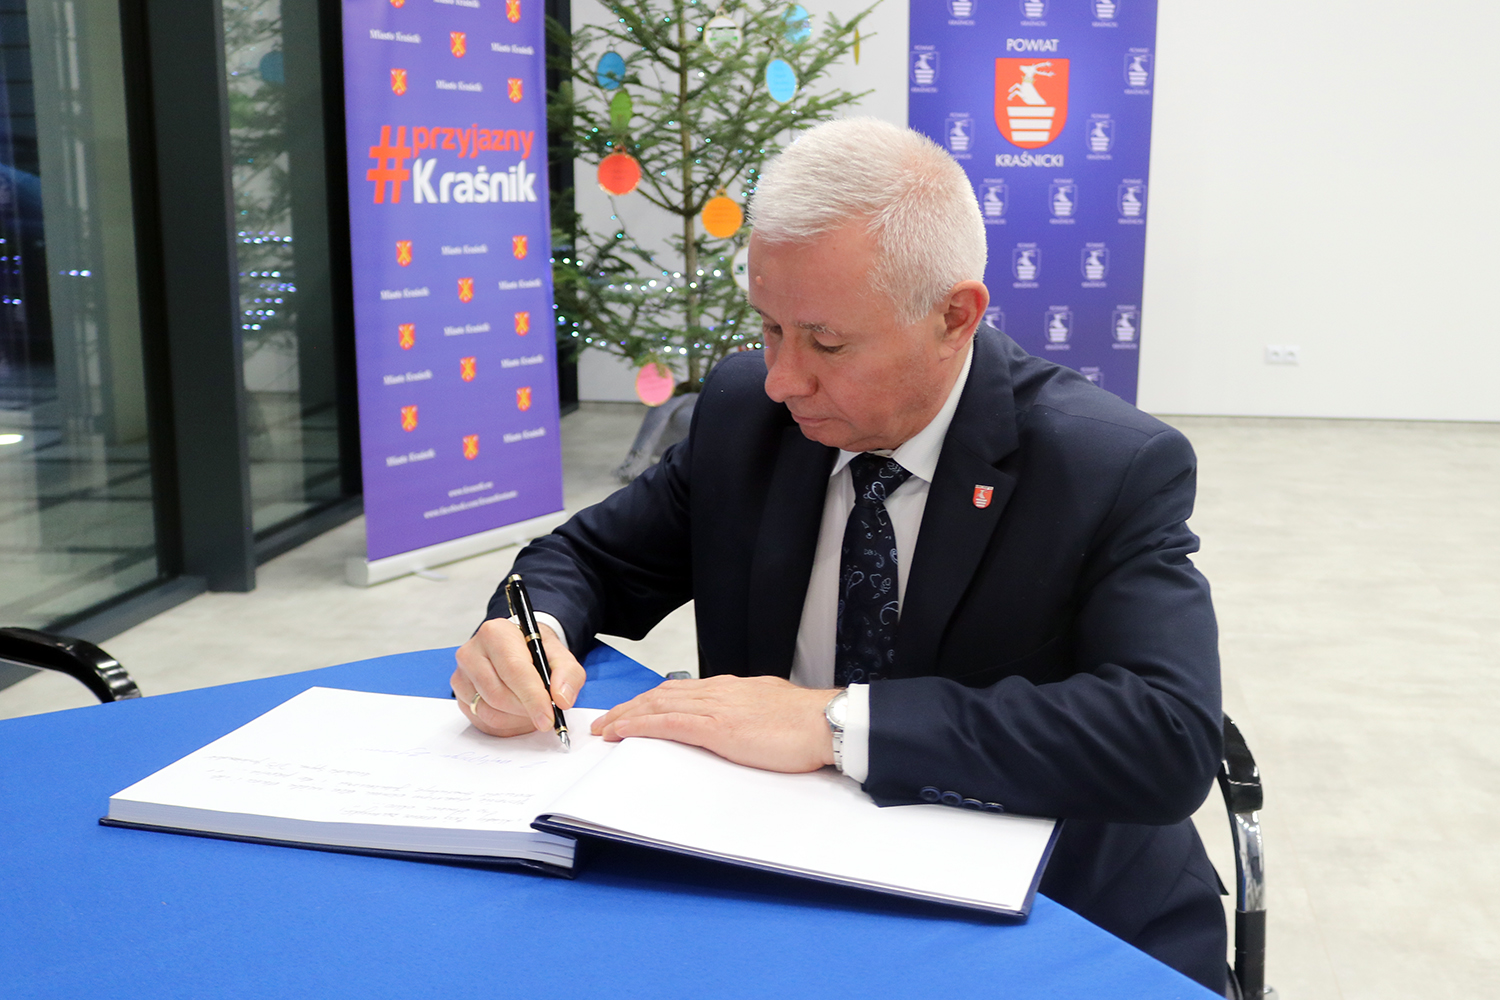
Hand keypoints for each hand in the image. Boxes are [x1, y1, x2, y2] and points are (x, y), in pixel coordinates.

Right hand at [452, 619, 584, 736]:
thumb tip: (561, 699)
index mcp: (496, 633)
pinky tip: (518, 715)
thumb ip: (567, 674)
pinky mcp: (460, 695)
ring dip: (516, 720)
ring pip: (489, 712)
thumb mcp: (560, 656)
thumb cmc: (535, 652)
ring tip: (532, 711)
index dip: (533, 698)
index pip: (514, 670)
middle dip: (526, 710)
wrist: (516, 649)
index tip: (548, 718)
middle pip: (499, 695)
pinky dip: (505, 725)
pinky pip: (482, 722)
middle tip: (545, 715)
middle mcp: (471, 652)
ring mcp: (461, 675)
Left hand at [590, 675, 836, 772]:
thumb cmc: (805, 722)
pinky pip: (669, 723)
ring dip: (627, 717)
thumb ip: (749, 712)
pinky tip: (624, 732)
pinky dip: (641, 726)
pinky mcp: (717, 727)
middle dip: (630, 708)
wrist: (824, 722)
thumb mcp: (770, 708)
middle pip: (661, 696)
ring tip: (605, 729)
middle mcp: (718, 691)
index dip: (651, 701)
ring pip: (658, 706)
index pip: (680, 691)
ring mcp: (716, 707)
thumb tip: (740, 721)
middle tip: (605, 721)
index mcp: (731, 688)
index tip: (632, 710)